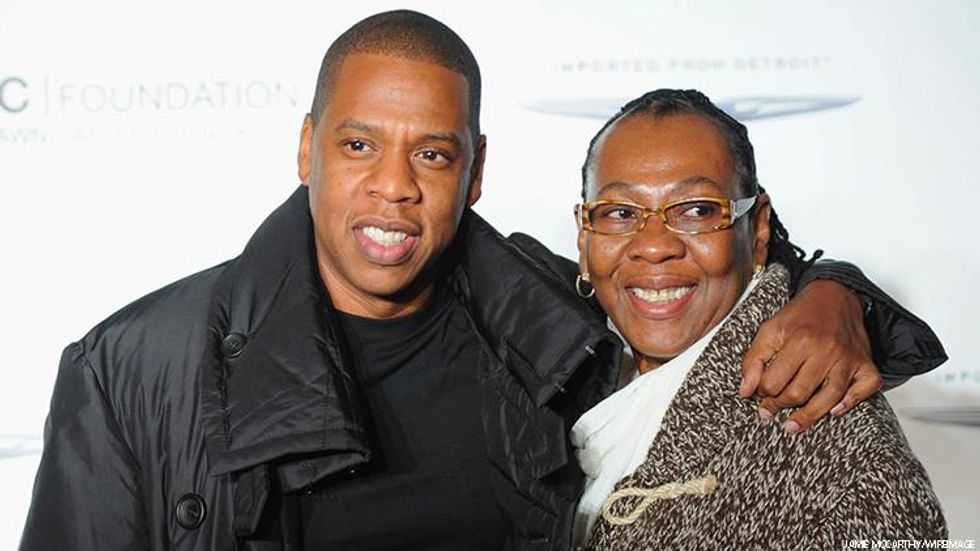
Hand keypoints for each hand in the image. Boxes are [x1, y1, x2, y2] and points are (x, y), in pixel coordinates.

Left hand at [738, 279, 882, 433]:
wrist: (834, 296)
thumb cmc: (800, 316)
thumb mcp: (770, 330)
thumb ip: (754, 360)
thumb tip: (745, 392)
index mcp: (800, 340)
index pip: (774, 381)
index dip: (762, 392)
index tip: (759, 394)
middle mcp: (826, 350)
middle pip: (799, 393)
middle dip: (780, 405)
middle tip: (770, 410)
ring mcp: (849, 358)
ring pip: (829, 398)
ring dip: (809, 416)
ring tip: (792, 426)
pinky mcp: (867, 363)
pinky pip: (865, 390)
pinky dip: (850, 403)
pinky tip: (833, 411)